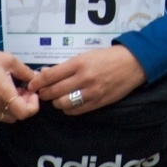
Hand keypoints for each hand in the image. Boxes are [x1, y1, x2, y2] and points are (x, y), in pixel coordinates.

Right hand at [0, 47, 40, 121]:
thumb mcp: (9, 60)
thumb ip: (25, 72)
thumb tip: (36, 78)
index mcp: (3, 93)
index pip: (24, 112)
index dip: (33, 105)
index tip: (32, 92)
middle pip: (16, 116)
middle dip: (25, 105)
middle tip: (24, 89)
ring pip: (6, 116)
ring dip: (14, 107)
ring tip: (13, 90)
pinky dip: (3, 107)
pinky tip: (2, 92)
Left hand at [27, 46, 147, 116]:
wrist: (134, 63)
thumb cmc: (109, 56)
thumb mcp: (87, 55)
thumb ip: (67, 66)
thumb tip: (46, 73)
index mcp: (79, 63)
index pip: (50, 76)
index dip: (37, 82)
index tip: (32, 84)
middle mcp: (83, 79)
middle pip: (53, 92)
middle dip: (44, 93)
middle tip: (43, 92)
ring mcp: (91, 92)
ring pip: (62, 104)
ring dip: (56, 102)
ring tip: (57, 97)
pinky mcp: (98, 103)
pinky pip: (75, 111)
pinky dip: (68, 109)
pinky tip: (69, 103)